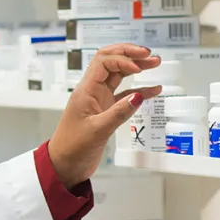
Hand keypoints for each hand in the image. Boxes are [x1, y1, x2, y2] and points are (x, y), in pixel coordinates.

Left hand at [48, 44, 161, 187]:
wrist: (65, 164)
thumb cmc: (72, 148)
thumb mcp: (97, 130)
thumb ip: (119, 113)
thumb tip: (138, 96)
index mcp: (85, 91)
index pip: (103, 62)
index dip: (122, 59)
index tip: (138, 68)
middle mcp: (91, 91)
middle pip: (111, 62)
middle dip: (130, 55)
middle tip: (150, 55)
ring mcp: (99, 100)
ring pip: (118, 75)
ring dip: (136, 67)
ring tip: (155, 63)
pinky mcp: (105, 111)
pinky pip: (124, 95)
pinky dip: (139, 90)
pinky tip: (153, 90)